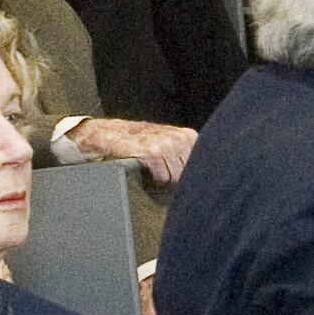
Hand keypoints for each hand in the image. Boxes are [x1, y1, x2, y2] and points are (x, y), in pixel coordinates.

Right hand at [69, 118, 192, 184]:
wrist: (112, 134)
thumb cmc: (140, 143)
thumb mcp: (169, 144)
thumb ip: (186, 157)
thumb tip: (201, 178)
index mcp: (188, 137)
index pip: (201, 167)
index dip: (189, 176)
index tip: (176, 174)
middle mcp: (179, 138)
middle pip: (188, 175)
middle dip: (176, 179)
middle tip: (161, 171)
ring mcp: (166, 144)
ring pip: (175, 178)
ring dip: (164, 180)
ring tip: (153, 170)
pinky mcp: (152, 152)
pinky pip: (161, 178)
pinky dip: (154, 180)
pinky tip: (147, 171)